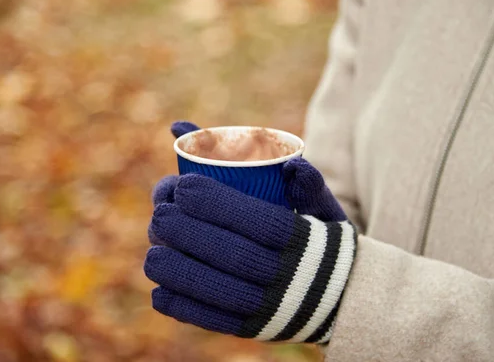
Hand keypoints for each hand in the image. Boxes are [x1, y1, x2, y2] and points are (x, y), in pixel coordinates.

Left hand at [144, 128, 357, 342]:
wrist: (340, 293)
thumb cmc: (321, 237)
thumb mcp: (324, 206)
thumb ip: (307, 181)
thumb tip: (290, 163)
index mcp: (304, 240)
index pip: (258, 221)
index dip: (216, 203)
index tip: (184, 185)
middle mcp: (288, 276)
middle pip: (231, 254)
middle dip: (187, 232)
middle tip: (160, 212)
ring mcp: (271, 307)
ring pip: (219, 292)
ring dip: (179, 272)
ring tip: (153, 253)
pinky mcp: (255, 329)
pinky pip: (216, 323)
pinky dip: (184, 308)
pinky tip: (160, 291)